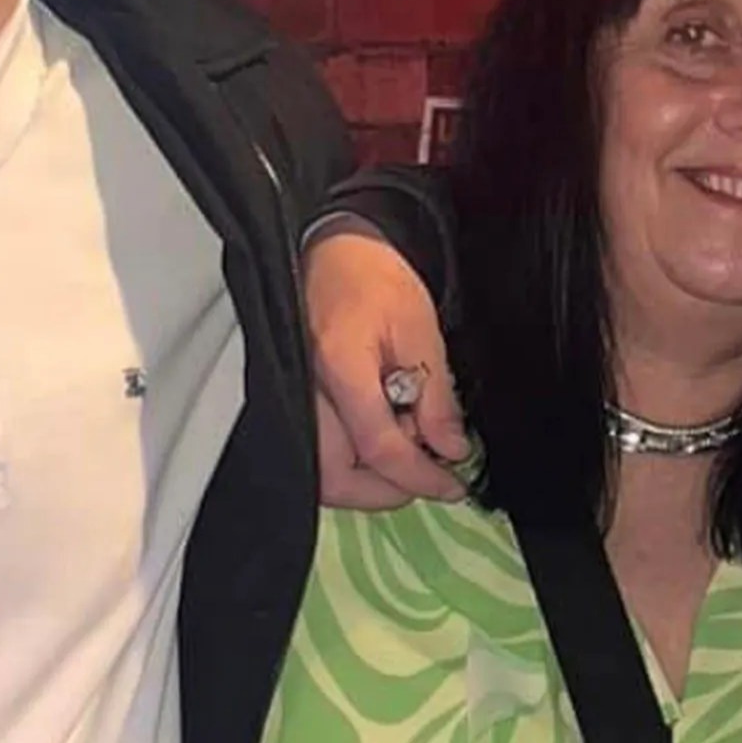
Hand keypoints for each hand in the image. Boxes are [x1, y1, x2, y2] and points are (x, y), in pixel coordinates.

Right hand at [306, 222, 467, 508]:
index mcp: (339, 367)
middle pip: (334, 478)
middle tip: (427, 478)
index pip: (378, 446)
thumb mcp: (420, 330)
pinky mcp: (288, 405)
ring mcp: (288, 401)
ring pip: (318, 477)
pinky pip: (313, 456)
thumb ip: (435, 397)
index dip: (420, 476)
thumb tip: (450, 452)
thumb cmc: (375, 280)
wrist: (329, 250)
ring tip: (406, 455)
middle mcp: (302, 393)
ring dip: (366, 485)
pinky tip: (379, 445)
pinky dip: (349, 466)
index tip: (453, 484)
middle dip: (386, 492)